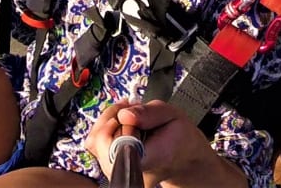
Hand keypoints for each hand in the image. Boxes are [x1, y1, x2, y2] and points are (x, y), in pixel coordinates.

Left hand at [88, 100, 243, 187]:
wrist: (185, 156)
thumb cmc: (180, 137)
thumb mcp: (172, 115)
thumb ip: (149, 113)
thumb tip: (124, 114)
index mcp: (148, 160)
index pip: (117, 148)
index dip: (118, 125)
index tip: (130, 113)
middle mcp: (132, 171)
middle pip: (100, 144)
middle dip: (110, 118)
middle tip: (128, 109)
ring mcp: (122, 172)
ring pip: (96, 143)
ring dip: (108, 122)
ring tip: (127, 114)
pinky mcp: (115, 168)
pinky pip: (98, 146)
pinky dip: (107, 128)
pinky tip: (122, 122)